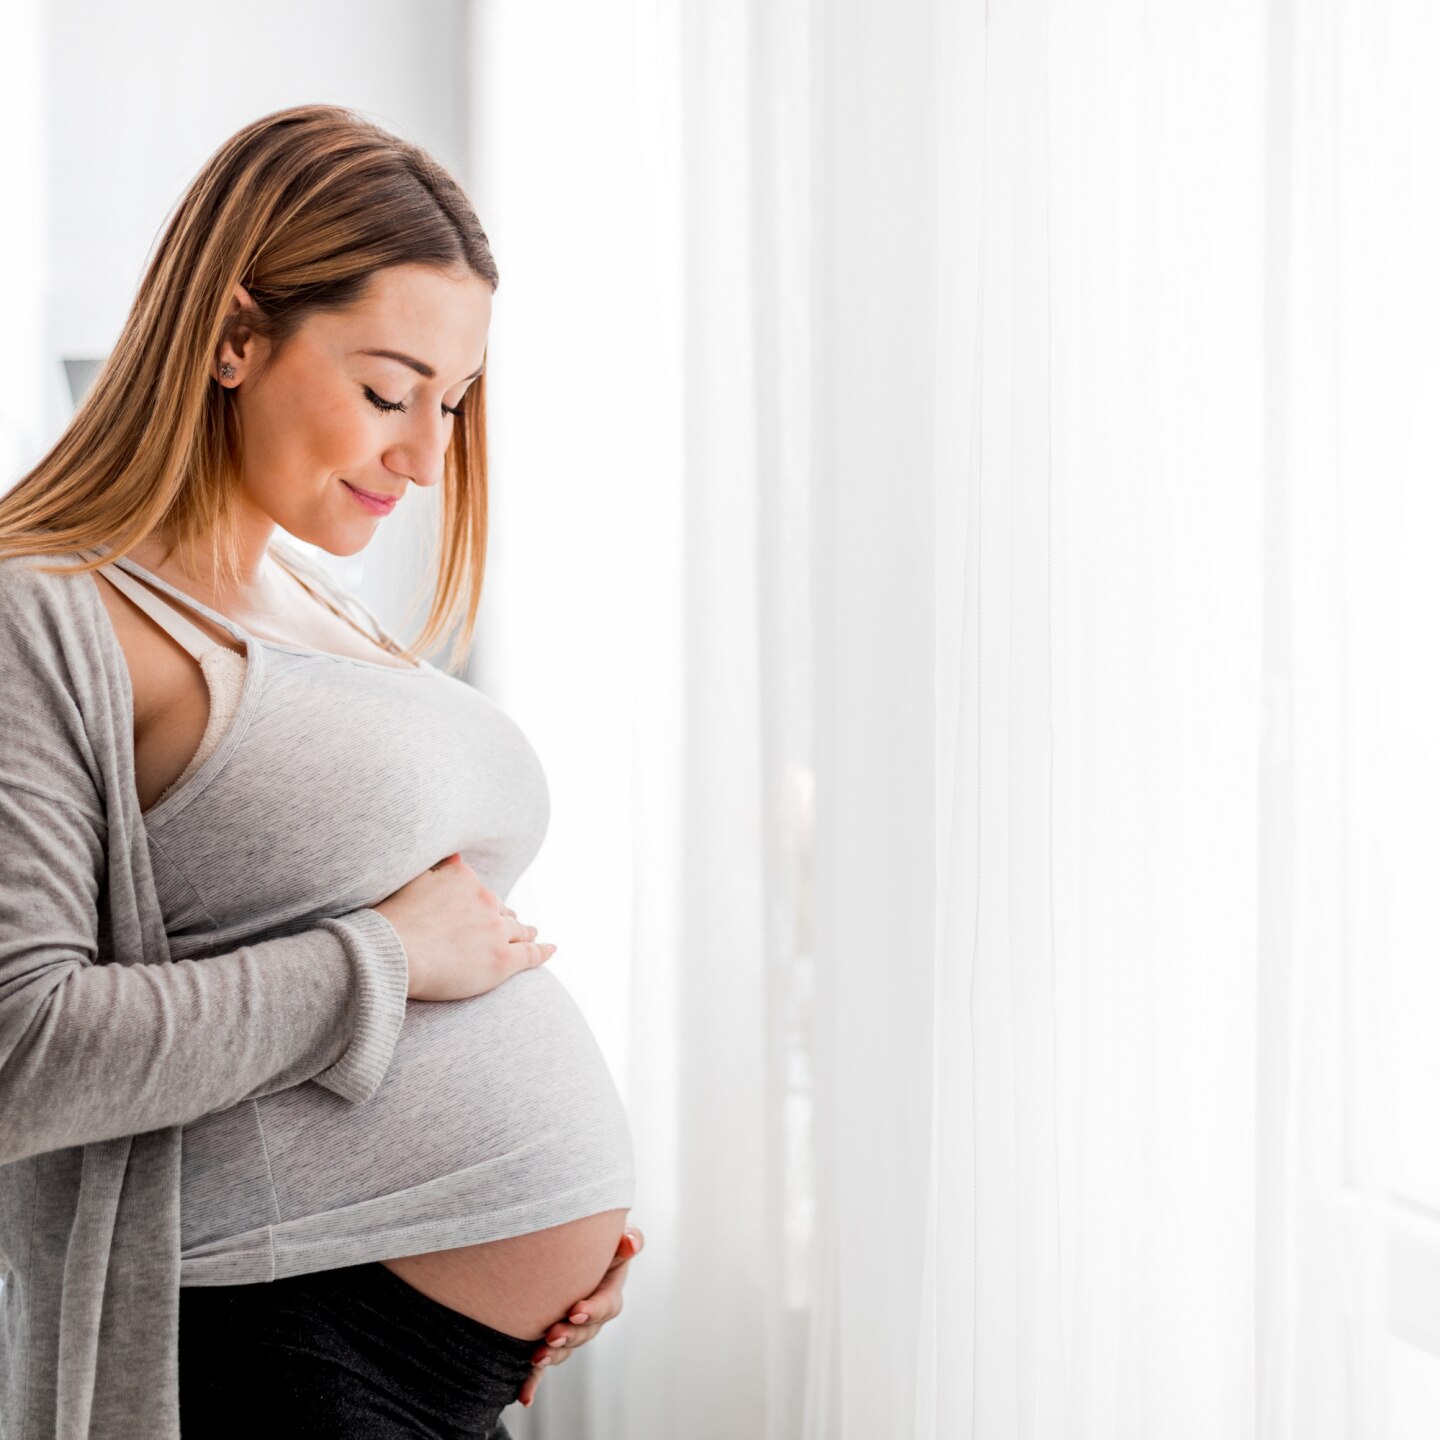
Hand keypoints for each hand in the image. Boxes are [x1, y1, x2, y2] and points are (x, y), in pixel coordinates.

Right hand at [374, 854, 555, 1000]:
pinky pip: (530, 954)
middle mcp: (485, 900)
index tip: (482, 907)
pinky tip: (550, 949)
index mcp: (463, 877)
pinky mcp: (502, 960)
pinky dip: (542, 951)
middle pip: (501, 910)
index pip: (478, 890)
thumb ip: (434, 869)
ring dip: (526, 932)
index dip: (480, 901)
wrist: (391, 953)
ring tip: (532, 934)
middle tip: (510, 925)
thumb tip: (454, 856)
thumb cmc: (391, 920)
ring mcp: (496, 930)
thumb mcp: (410, 879)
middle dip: (504, 917)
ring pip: (518, 930)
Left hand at [517, 1226, 644, 1407]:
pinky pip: (543, 1366)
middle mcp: (590, 1318)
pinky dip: (534, 1381)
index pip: (606, 1305)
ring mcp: (570, 1331)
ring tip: (537, 1356)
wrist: (568, 1255)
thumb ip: (627, 1240)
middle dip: (570, 1335)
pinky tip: (525, 1397)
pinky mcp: (549, 1341)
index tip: (576, 1311)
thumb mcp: (616, 1240)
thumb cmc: (599, 1246)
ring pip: (565, 1349)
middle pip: (585, 1332)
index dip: (593, 1310)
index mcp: (608, 1294)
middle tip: (553, 1334)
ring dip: (552, 1356)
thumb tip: (629, 1241)